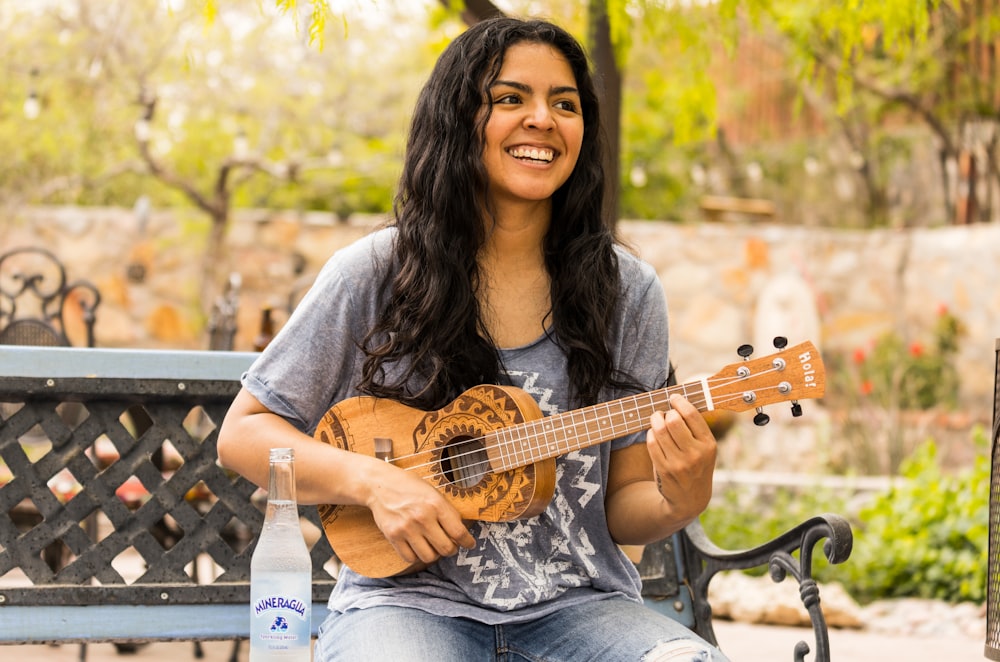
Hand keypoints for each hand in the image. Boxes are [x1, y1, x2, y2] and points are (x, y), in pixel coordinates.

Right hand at [364, 461, 475, 565]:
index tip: (469, 544)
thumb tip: (461, 532)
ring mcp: (407, 528)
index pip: (459, 532)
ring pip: (429, 557)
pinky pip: (410, 558)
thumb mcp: (433, 492)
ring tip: (433, 546)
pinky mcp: (393, 536)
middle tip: (450, 545)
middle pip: (446, 549)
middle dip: (452, 549)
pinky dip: (416, 556)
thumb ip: (447, 511)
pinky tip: (418, 546)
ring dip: (434, 554)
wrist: (380, 485)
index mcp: (436, 504)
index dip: (468, 541)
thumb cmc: (409, 487)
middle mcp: (422, 517)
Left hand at [645, 393, 716, 523]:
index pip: (692, 415)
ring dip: (655, 421)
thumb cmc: (697, 467)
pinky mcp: (664, 469)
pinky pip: (652, 443)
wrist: (690, 500)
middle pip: (673, 420)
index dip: (680, 402)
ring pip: (660, 430)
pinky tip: (654, 435)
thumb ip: (696, 429)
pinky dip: (650, 434)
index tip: (674, 398)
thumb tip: (679, 401)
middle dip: (665, 412)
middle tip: (663, 413)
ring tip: (657, 421)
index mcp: (709, 444)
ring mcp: (679, 463)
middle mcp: (696, 454)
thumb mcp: (706, 450)